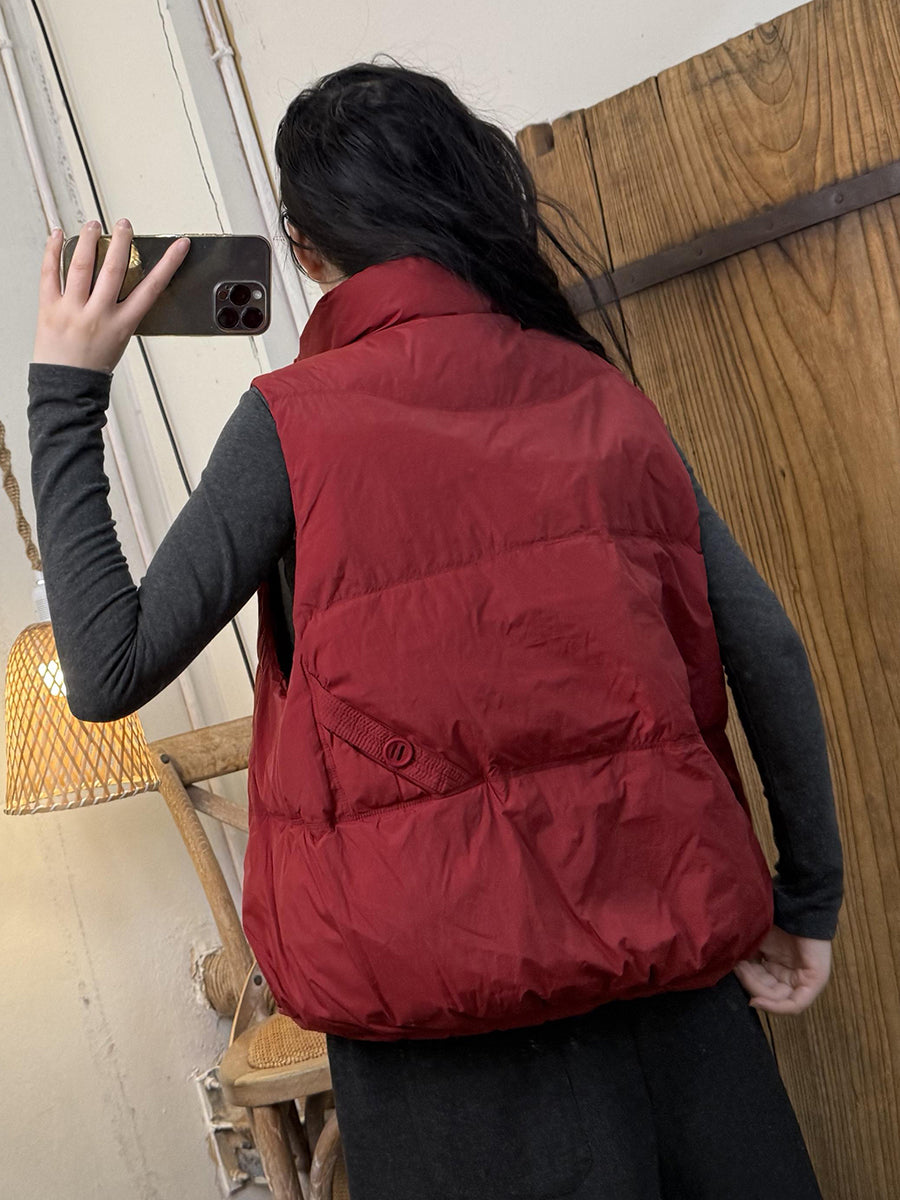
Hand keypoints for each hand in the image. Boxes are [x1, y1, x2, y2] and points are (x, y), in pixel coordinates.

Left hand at [32, 219, 189, 374]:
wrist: (67, 386)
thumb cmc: (93, 367)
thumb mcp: (119, 340)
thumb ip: (121, 312)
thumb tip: (117, 282)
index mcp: (122, 324)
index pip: (152, 287)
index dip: (168, 263)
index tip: (178, 246)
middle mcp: (99, 315)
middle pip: (114, 268)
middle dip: (121, 241)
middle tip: (124, 225)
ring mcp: (73, 310)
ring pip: (82, 266)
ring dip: (89, 240)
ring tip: (94, 225)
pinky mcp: (50, 308)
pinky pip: (50, 274)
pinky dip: (52, 251)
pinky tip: (58, 235)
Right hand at [733, 923, 832, 1013]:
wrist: (798, 903)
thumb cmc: (775, 917)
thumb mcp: (754, 941)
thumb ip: (744, 959)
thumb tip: (724, 972)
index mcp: (777, 965)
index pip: (760, 983)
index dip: (744, 980)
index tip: (729, 969)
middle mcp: (790, 974)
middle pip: (767, 993)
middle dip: (749, 984)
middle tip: (737, 968)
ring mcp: (803, 980)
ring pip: (777, 999)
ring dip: (757, 990)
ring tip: (743, 972)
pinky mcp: (814, 982)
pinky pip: (795, 1004)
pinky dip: (776, 1007)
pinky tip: (759, 1000)